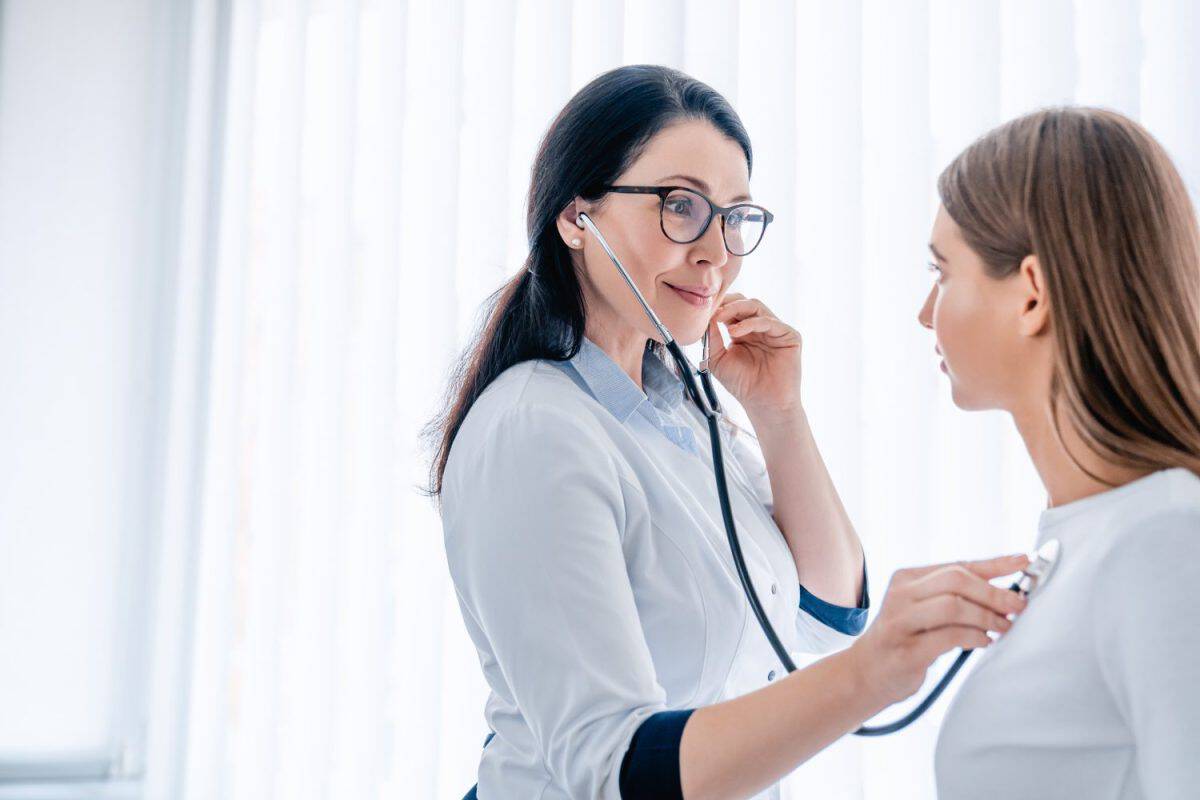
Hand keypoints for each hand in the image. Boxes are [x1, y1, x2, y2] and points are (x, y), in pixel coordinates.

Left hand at [706, 293, 802, 421]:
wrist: (764, 404)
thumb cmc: (743, 385)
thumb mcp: (718, 360)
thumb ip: (712, 338)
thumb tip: (704, 318)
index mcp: (743, 330)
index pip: (731, 308)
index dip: (717, 306)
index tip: (701, 308)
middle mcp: (760, 327)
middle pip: (743, 302)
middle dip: (725, 302)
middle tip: (710, 308)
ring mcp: (775, 330)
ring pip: (755, 306)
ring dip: (735, 308)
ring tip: (719, 318)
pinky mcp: (789, 336)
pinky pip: (769, 322)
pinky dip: (750, 323)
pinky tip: (734, 331)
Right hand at [846, 554, 1029, 707]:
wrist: (867, 672)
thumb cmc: (905, 638)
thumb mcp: (923, 609)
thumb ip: (954, 596)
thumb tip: (1007, 588)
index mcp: (906, 578)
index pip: (957, 565)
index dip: (994, 563)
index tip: (1024, 562)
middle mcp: (900, 595)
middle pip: (955, 580)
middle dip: (994, 592)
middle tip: (1019, 605)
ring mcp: (900, 622)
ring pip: (953, 606)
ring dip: (987, 616)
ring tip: (1004, 627)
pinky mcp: (906, 650)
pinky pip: (949, 637)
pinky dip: (974, 637)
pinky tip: (985, 642)